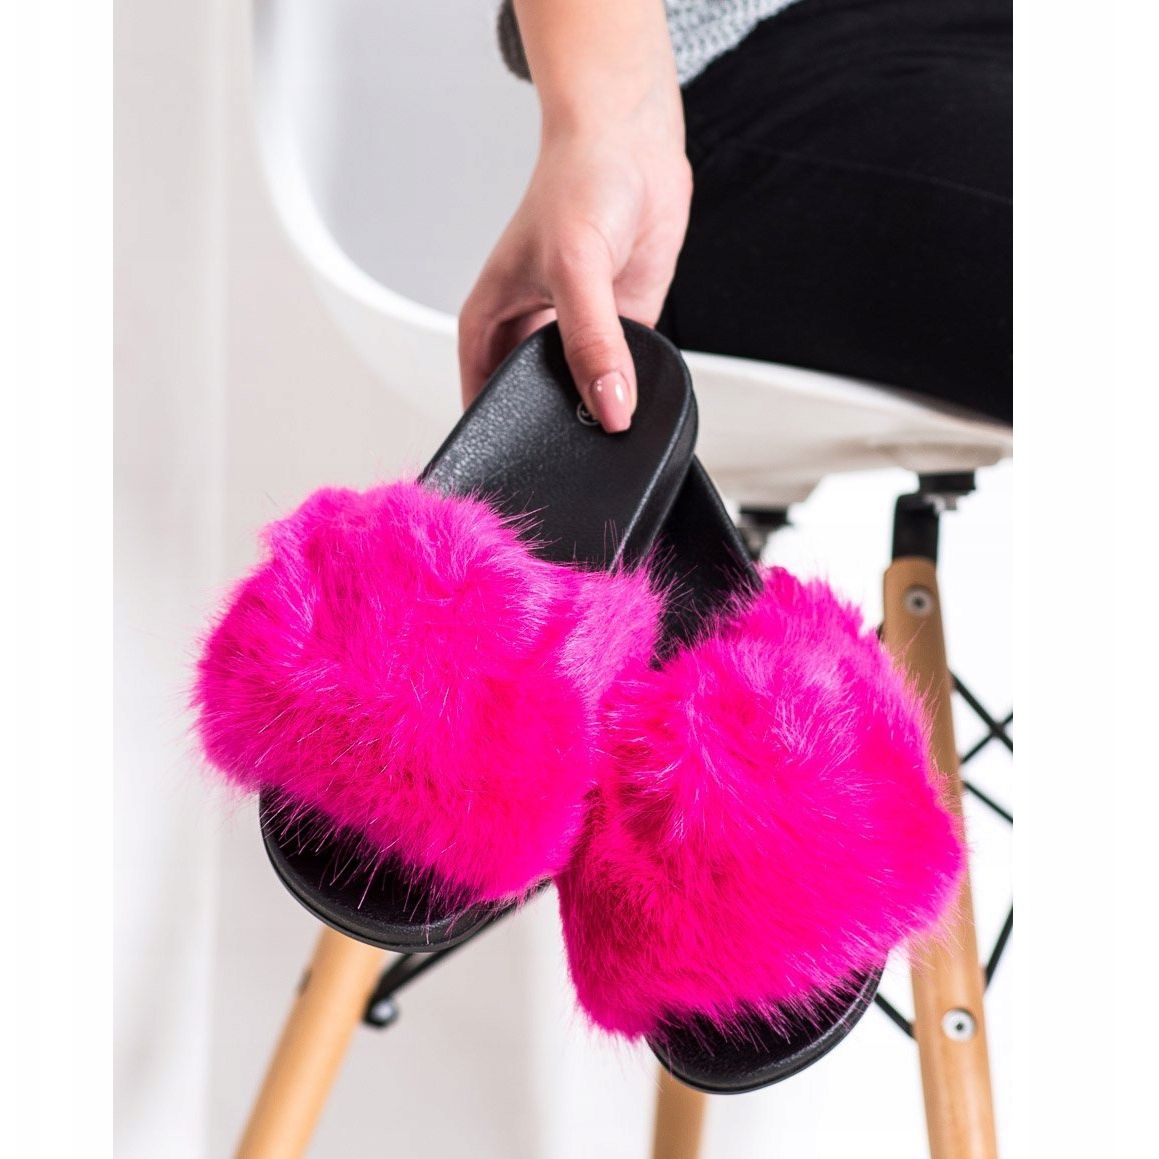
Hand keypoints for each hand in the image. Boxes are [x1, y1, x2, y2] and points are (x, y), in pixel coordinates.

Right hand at [458, 110, 691, 431]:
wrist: (637, 145)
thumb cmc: (578, 181)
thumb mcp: (574, 269)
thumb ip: (592, 343)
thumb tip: (608, 405)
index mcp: (490, 321)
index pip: (481, 395)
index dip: (494, 430)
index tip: (520, 461)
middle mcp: (531, 331)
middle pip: (533, 402)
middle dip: (552, 425)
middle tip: (575, 444)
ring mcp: (579, 332)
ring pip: (582, 393)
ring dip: (596, 408)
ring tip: (608, 424)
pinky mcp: (623, 329)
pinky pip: (626, 375)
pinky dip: (633, 388)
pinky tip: (639, 395)